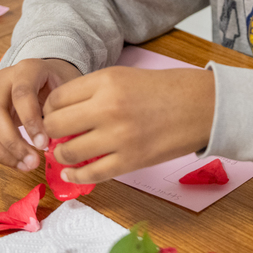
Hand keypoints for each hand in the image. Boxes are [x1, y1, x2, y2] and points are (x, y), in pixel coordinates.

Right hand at [0, 58, 80, 171]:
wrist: (48, 75)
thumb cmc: (59, 83)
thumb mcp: (68, 88)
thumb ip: (63, 108)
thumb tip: (61, 140)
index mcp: (27, 69)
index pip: (22, 94)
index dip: (31, 121)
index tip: (44, 144)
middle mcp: (3, 80)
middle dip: (12, 142)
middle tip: (33, 162)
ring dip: (1, 152)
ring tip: (26, 166)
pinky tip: (18, 162)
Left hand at [42, 66, 215, 183]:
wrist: (202, 106)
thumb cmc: (166, 90)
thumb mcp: (124, 77)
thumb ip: (92, 92)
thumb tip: (61, 114)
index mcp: (106, 81)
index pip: (57, 98)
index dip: (49, 109)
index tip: (54, 115)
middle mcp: (108, 108)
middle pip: (55, 125)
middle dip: (50, 132)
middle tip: (56, 135)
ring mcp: (119, 136)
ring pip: (68, 152)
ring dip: (61, 155)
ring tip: (66, 152)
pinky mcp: (130, 161)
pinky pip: (91, 174)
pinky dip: (76, 175)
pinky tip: (73, 172)